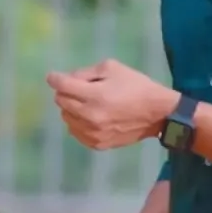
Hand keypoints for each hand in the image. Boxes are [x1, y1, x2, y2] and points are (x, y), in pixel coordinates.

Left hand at [46, 59, 178, 151]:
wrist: (158, 114)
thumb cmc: (136, 86)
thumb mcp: (112, 68)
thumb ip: (86, 73)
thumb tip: (68, 79)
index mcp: (95, 96)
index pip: (62, 86)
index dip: (55, 79)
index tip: (53, 77)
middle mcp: (90, 116)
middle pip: (61, 102)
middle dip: (65, 92)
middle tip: (77, 88)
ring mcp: (93, 133)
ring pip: (66, 117)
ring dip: (71, 108)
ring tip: (86, 103)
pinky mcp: (98, 144)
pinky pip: (75, 132)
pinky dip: (77, 123)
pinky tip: (89, 117)